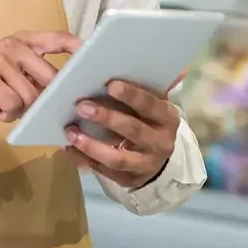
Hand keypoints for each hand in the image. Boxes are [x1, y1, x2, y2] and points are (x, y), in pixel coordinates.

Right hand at [0, 31, 81, 123]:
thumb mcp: (18, 72)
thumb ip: (40, 74)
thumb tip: (71, 92)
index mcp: (26, 41)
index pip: (58, 38)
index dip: (78, 48)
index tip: (95, 58)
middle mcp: (14, 46)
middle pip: (49, 76)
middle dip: (49, 98)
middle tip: (42, 109)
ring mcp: (0, 60)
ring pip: (31, 94)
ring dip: (24, 109)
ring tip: (13, 108)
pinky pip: (12, 103)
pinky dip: (10, 114)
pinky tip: (1, 112)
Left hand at [64, 74, 183, 187]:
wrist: (158, 158)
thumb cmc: (150, 120)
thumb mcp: (156, 103)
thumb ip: (155, 85)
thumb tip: (179, 68)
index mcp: (167, 118)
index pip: (150, 105)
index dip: (131, 95)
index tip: (110, 85)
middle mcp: (160, 142)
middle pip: (132, 129)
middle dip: (106, 117)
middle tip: (81, 106)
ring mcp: (144, 164)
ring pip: (117, 158)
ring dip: (92, 145)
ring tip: (71, 132)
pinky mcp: (128, 179)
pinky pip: (104, 171)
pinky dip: (84, 159)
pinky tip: (69, 148)